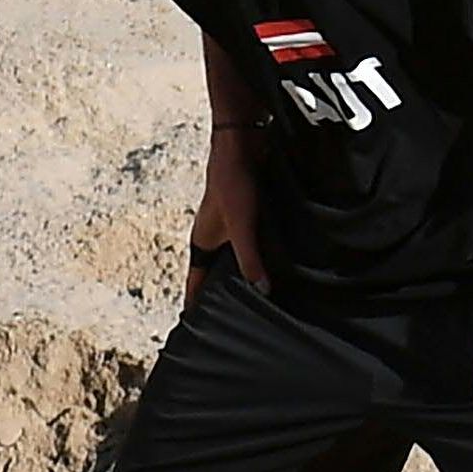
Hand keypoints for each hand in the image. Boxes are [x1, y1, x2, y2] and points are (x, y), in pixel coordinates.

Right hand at [185, 128, 269, 305]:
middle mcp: (212, 236)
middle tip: (237, 319)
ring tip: (260, 296)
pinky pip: (251, 242)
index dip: (196, 303)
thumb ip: (250, 259)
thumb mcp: (242, 226)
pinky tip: (277, 263)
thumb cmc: (233, 182)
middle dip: (222, 293)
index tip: (197, 328)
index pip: (195, 282)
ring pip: (234, 257)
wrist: (242, 144)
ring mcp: (229, 225)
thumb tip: (262, 291)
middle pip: (214, 273)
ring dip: (244, 272)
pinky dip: (259, 254)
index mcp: (201, 242)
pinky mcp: (246, 214)